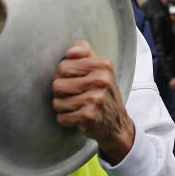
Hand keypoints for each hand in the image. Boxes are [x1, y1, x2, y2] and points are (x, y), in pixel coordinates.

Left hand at [52, 40, 134, 163]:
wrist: (117, 123)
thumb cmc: (102, 93)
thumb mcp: (99, 69)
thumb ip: (84, 52)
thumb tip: (70, 52)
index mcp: (103, 65)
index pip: (63, 66)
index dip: (64, 76)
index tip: (76, 81)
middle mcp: (102, 81)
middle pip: (57, 84)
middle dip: (62, 93)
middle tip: (77, 96)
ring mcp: (96, 99)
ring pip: (57, 102)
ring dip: (64, 107)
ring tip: (78, 107)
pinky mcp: (89, 116)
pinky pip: (61, 117)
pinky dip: (67, 120)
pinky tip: (80, 118)